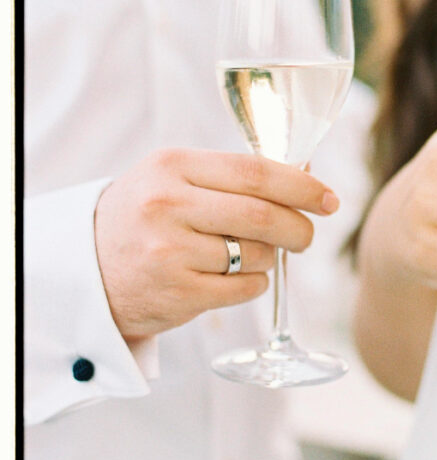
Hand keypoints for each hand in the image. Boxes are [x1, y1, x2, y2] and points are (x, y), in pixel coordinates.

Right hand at [94, 148, 339, 339]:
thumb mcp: (170, 178)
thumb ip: (227, 176)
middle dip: (300, 228)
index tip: (328, 199)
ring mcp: (170, 252)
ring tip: (253, 254)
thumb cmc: (142, 218)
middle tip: (307, 236)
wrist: (85, 270)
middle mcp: (168, 205)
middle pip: (263, 216)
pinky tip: (238, 276)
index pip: (255, 172)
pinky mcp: (177, 293)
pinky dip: (255, 283)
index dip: (301, 186)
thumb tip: (303, 177)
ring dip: (271, 257)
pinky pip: (245, 288)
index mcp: (172, 166)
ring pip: (258, 254)